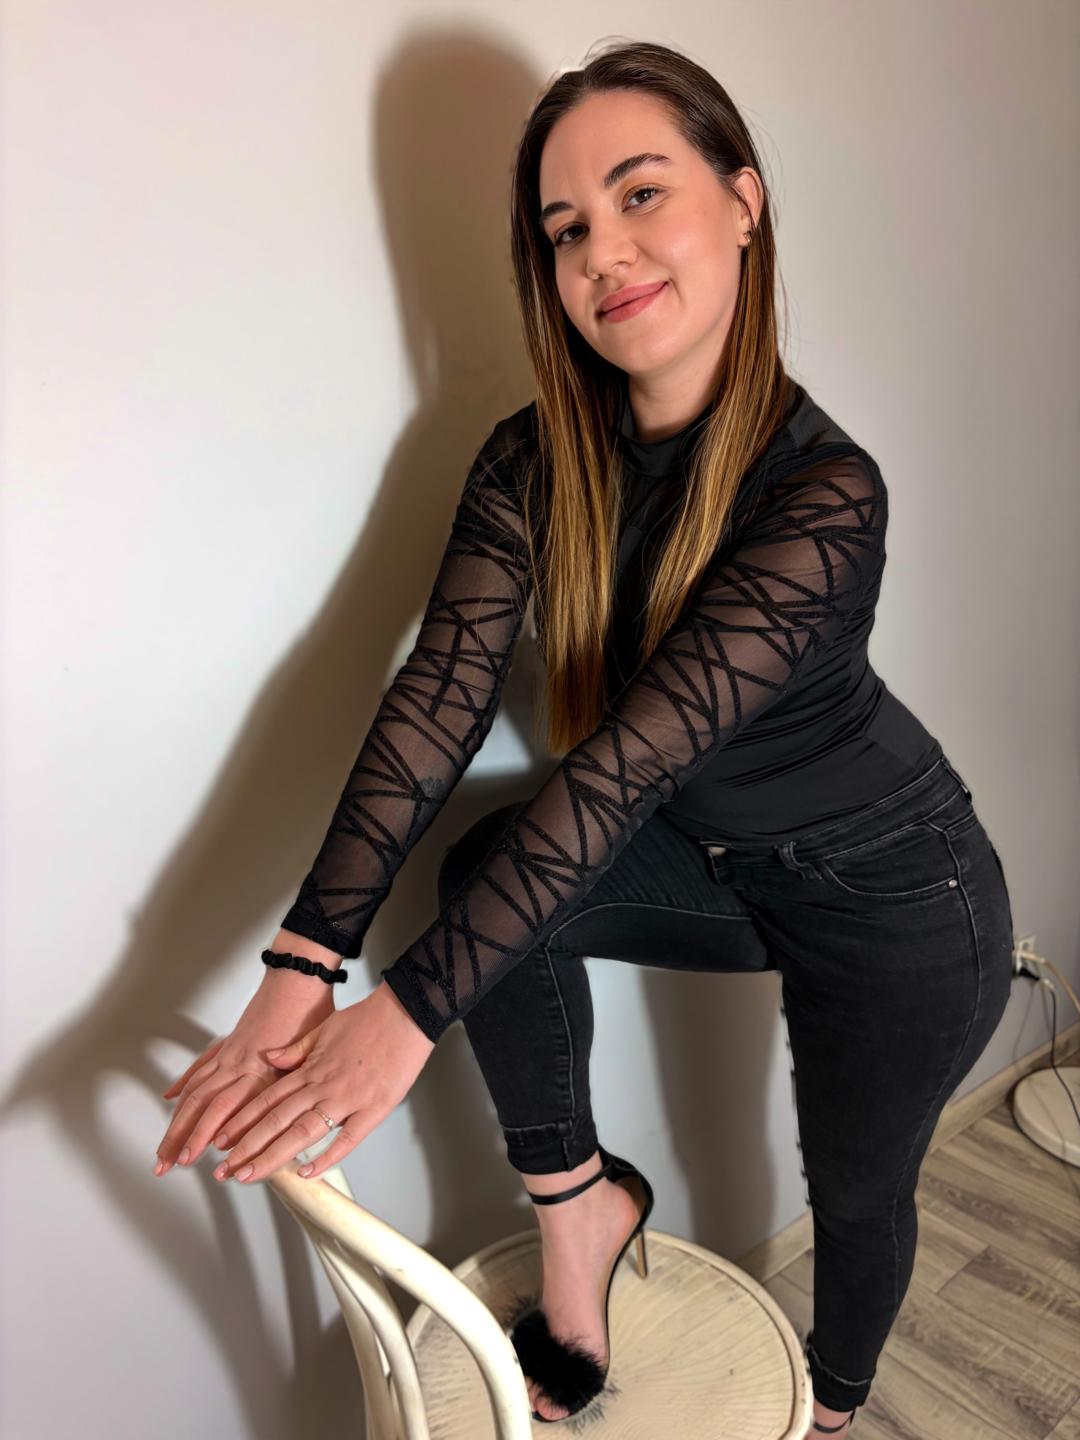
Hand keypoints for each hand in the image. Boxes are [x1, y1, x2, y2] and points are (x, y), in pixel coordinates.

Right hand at [154, 967, 336, 1175]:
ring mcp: (230, 1052)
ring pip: (195, 1091)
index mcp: (260, 1070)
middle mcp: (238, 1063)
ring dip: (177, 1121)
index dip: (203, 1135)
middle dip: (179, 1137)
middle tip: (166, 1164)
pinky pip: (202, 1066)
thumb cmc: (310, 1013)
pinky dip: (185, 1084)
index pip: (223, 1110)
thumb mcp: (311, 1056)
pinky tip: (172, 1099)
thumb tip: (275, 1121)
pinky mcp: (229, 1041)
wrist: (299, 976)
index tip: (190, 1158)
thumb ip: (291, 1086)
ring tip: (164, 1147)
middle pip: (199, 1106)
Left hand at [213, 980, 435, 1183]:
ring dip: (272, 1157)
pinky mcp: (374, 1109)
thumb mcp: (324, 1028)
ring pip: (302, 1133)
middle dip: (247, 1148)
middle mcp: (323, 1086)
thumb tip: (269, 1058)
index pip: (267, 1101)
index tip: (222, 1141)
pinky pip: (346, 1139)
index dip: (242, 1122)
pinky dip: (326, 1158)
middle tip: (224, 1170)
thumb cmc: (368, 1018)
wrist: (406, 1012)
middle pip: (277, 1122)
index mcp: (310, 1068)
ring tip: (249, 1175)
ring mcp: (348, 1098)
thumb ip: (296, 1050)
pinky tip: (306, 1173)